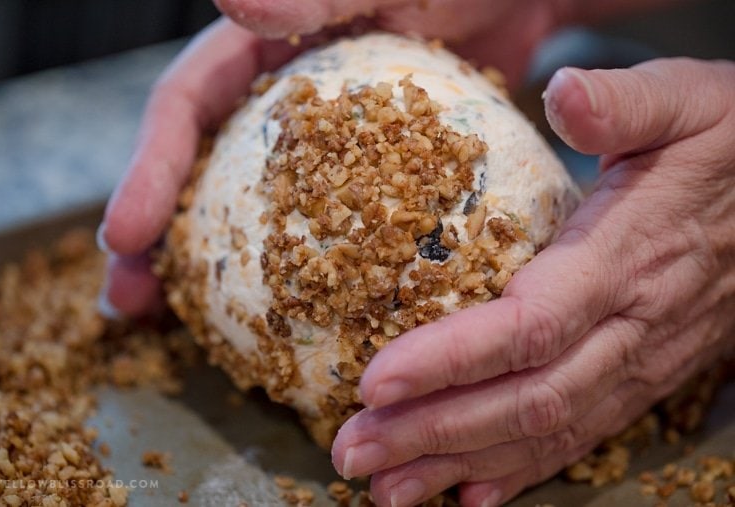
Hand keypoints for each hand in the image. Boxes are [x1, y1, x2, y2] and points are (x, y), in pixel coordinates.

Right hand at [99, 1, 575, 315]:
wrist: (516, 5)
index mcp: (259, 50)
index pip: (184, 106)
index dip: (148, 171)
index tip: (124, 236)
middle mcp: (271, 99)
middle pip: (195, 169)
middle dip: (156, 236)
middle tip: (130, 301)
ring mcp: (310, 144)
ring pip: (241, 205)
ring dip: (209, 265)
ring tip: (185, 327)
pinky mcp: (351, 175)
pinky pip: (310, 224)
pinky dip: (292, 269)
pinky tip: (291, 315)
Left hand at [331, 58, 734, 505]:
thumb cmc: (724, 143)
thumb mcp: (684, 101)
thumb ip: (623, 103)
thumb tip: (562, 92)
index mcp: (624, 259)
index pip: (528, 327)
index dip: (449, 361)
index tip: (374, 384)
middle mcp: (630, 328)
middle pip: (523, 399)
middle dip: (432, 432)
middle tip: (352, 452)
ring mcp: (639, 363)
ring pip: (544, 431)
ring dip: (458, 464)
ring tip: (386, 488)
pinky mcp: (641, 376)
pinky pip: (578, 436)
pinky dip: (519, 473)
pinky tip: (467, 495)